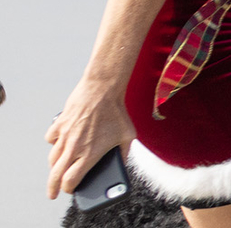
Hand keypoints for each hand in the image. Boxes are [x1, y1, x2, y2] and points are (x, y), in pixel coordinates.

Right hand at [45, 78, 134, 198]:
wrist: (103, 89)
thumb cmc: (117, 112)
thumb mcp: (128, 135)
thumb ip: (124, 153)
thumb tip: (121, 164)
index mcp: (89, 154)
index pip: (70, 181)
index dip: (69, 188)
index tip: (70, 190)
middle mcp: (73, 148)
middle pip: (55, 176)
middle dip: (53, 188)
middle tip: (52, 193)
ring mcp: (64, 136)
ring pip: (52, 158)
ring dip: (54, 166)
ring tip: (59, 169)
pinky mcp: (59, 124)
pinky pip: (50, 139)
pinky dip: (53, 143)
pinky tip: (60, 142)